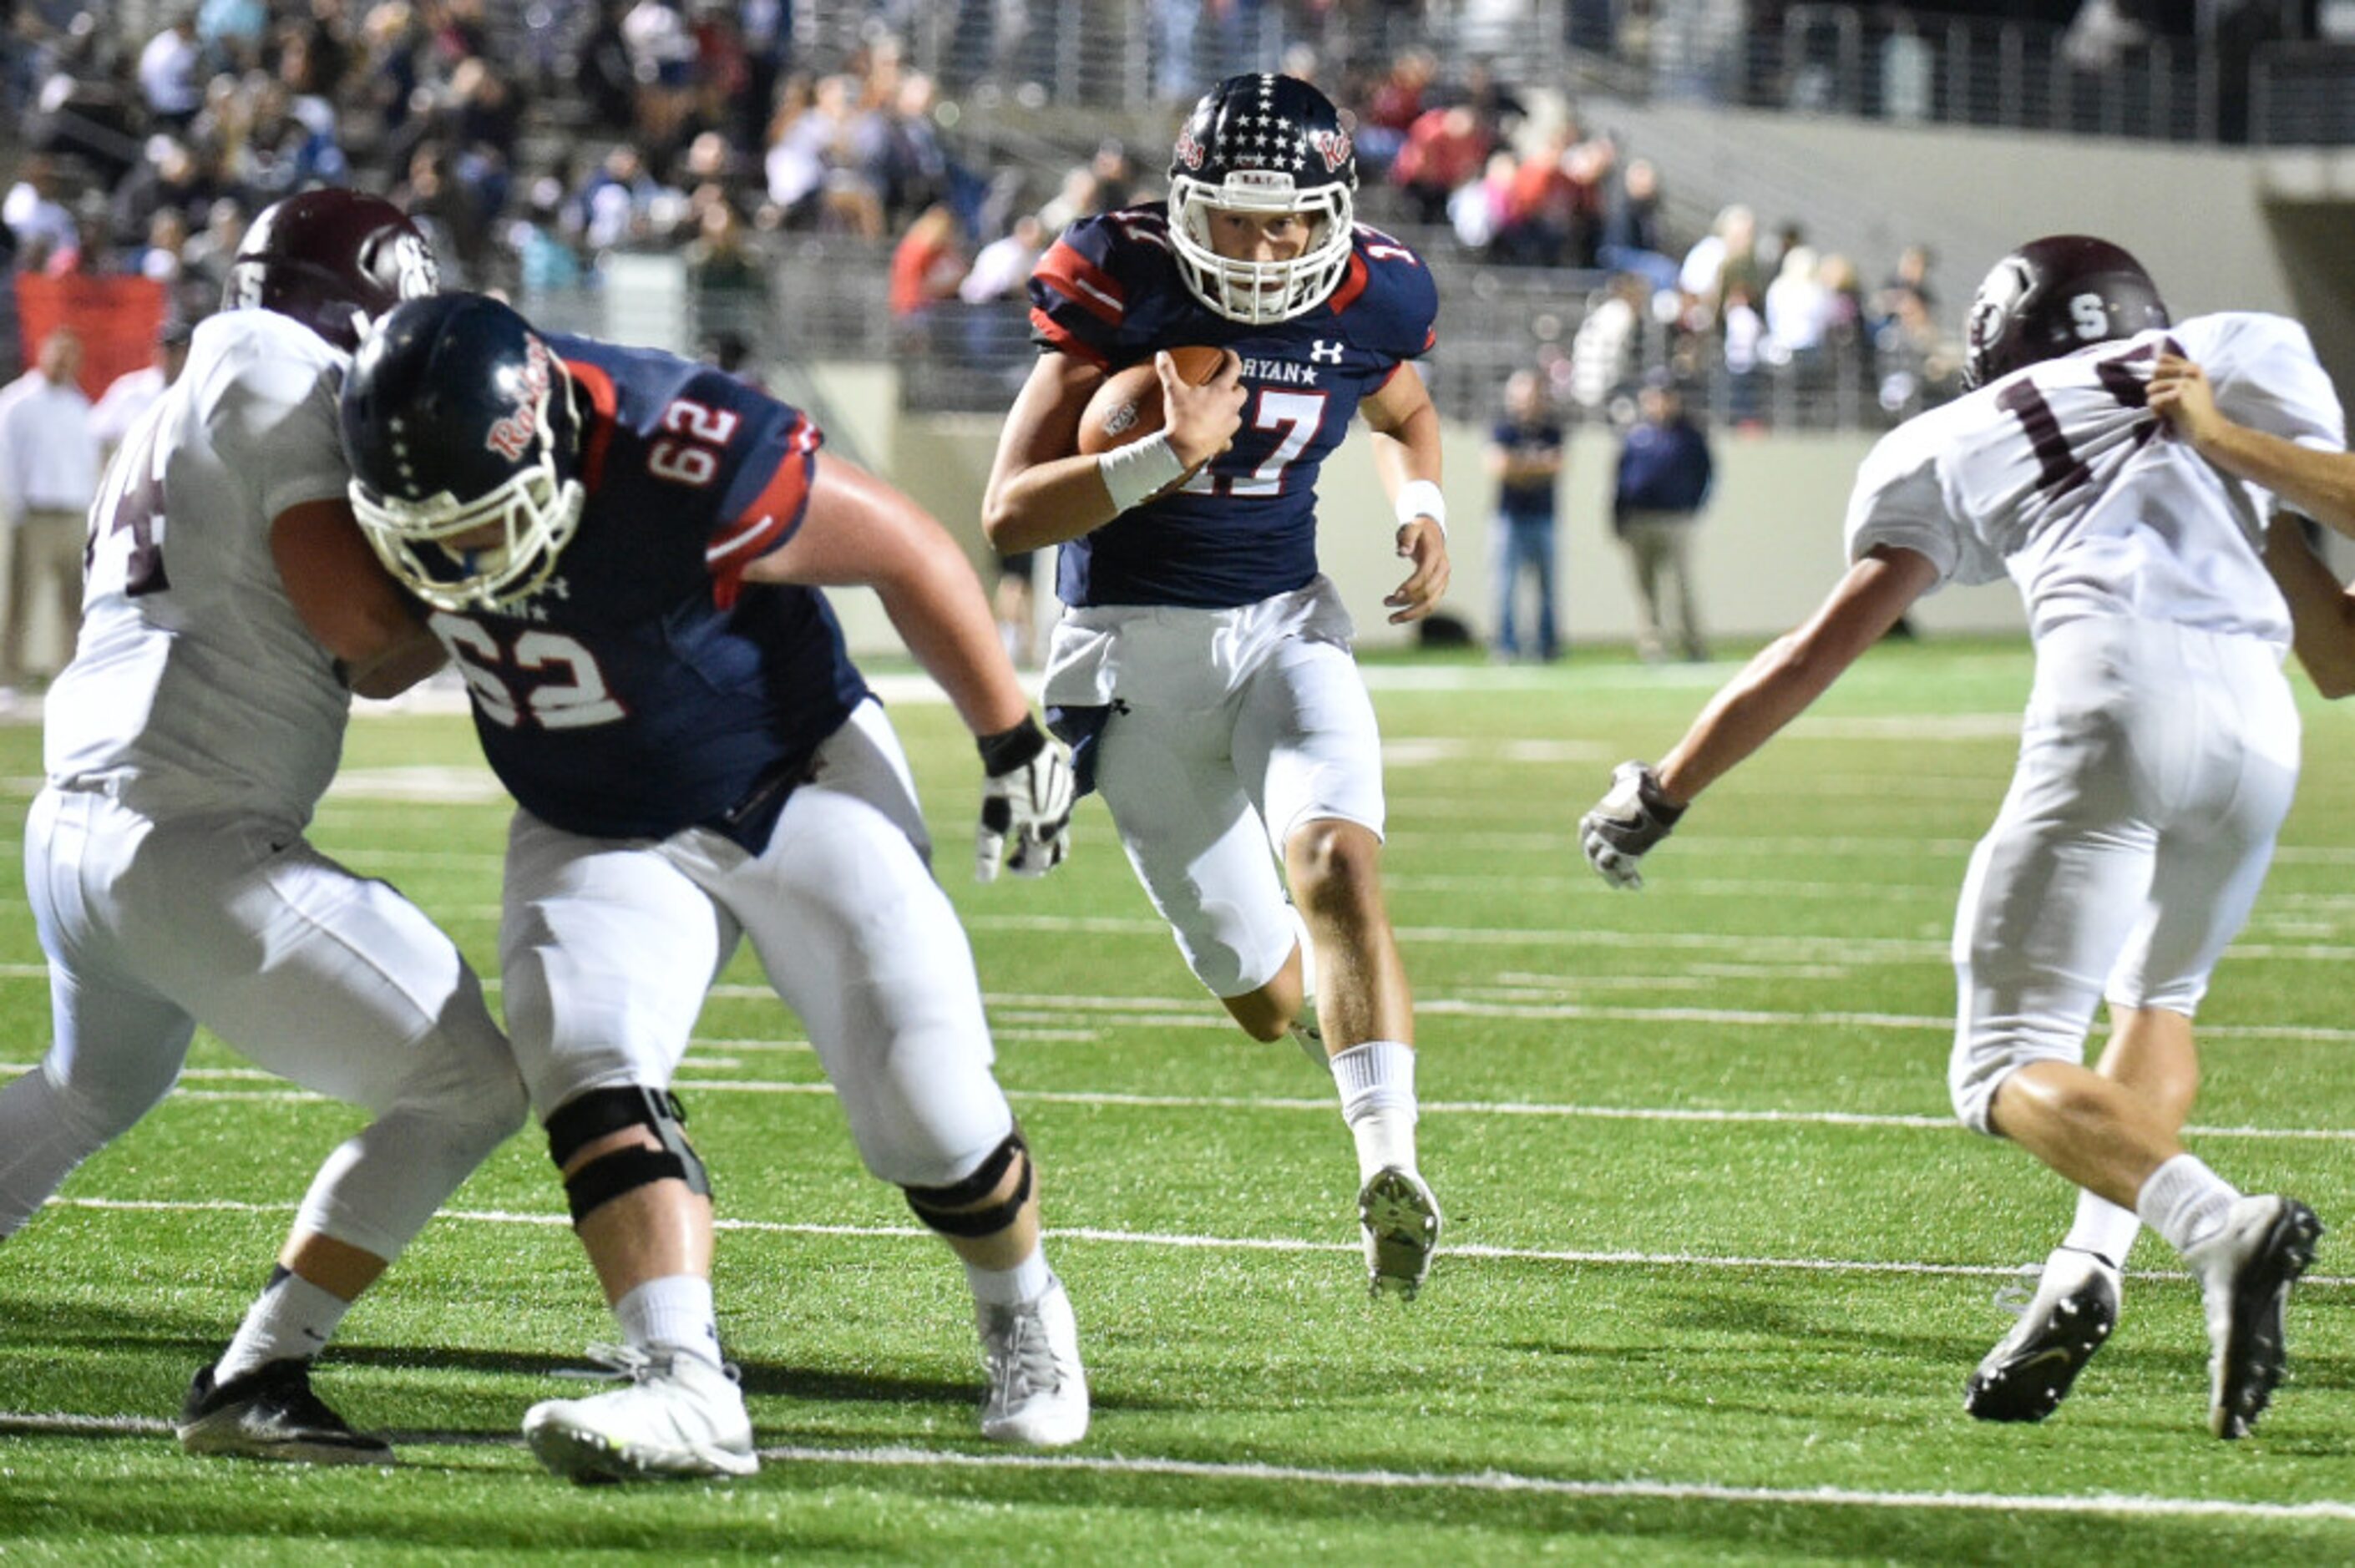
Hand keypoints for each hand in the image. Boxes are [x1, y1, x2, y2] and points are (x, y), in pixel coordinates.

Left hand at [976, 719, 1074, 881]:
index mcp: (1044, 834)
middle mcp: (1061, 821)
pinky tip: (1031, 807)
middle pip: (1057, 851)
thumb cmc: (1002, 786)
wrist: (1017, 747)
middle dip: (1039, 858)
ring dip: (1043, 836)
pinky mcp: (1067, 785)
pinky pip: (1062, 808)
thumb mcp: (990, 822)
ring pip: (1060, 829)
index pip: (1039, 864)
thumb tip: (983, 880)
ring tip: (1021, 831)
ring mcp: (1067, 803)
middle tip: (1019, 853)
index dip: (1024, 870)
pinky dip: (1049, 816)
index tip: (1009, 864)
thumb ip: (988, 852)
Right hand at [1160, 348, 1244, 470]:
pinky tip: (1214, 433)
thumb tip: (1162, 354)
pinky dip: (1223, 433)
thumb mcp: (1172, 391)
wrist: (1182, 450)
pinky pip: (1229, 436)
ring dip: (1230, 409)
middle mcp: (1230, 406)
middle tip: (1223, 386)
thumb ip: (1168, 371)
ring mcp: (1230, 425)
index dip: (1233, 358)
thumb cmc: (1181, 419)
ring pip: (1237, 413)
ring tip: (1216, 409)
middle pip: (1242, 392)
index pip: (1234, 368)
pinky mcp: (1225, 440)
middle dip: (1235, 387)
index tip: (1228, 354)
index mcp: (1220, 391)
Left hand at [1384, 516, 1449, 623]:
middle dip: (1407, 602)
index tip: (1395, 594)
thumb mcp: (1412, 526)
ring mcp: (1443, 580)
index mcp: (1436, 555)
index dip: (1410, 586)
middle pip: (1428, 593)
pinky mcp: (1439, 587)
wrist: (1433, 532)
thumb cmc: (1420, 530)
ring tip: (1391, 619)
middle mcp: (1443, 570)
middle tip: (1386, 603)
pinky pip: (1430, 605)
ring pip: (1430, 604)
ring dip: (1411, 613)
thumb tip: (1402, 551)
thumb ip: (1407, 537)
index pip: (1424, 575)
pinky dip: (1416, 613)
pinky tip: (1401, 615)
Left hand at [1579, 760, 1685, 889]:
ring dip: (1611, 877)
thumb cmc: (1644, 781)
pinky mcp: (1627, 854)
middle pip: (1592, 854)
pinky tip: (1637, 886)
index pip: (1585, 835)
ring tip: (1618, 885)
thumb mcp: (1626, 773)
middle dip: (1598, 863)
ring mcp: (1612, 845)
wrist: (1656, 795)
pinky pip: (1625, 873)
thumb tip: (1617, 780)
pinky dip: (1630, 881)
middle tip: (1605, 872)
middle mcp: (1599, 832)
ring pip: (1604, 867)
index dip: (1589, 844)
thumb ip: (1619, 779)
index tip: (1594, 852)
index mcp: (1596, 816)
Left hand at [2148, 353, 2222, 450]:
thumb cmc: (2198, 414)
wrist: (2210, 430)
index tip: (2163, 388)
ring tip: (2164, 412)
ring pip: (2152, 387)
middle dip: (2154, 388)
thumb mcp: (2192, 390)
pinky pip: (2154, 400)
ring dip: (2153, 402)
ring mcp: (2185, 381)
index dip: (2157, 373)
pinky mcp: (2179, 393)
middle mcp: (2190, 371)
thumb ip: (2176, 379)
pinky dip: (2155, 411)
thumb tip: (2152, 369)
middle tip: (2163, 402)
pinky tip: (2164, 417)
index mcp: (2193, 368)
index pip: (2163, 359)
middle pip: (2155, 371)